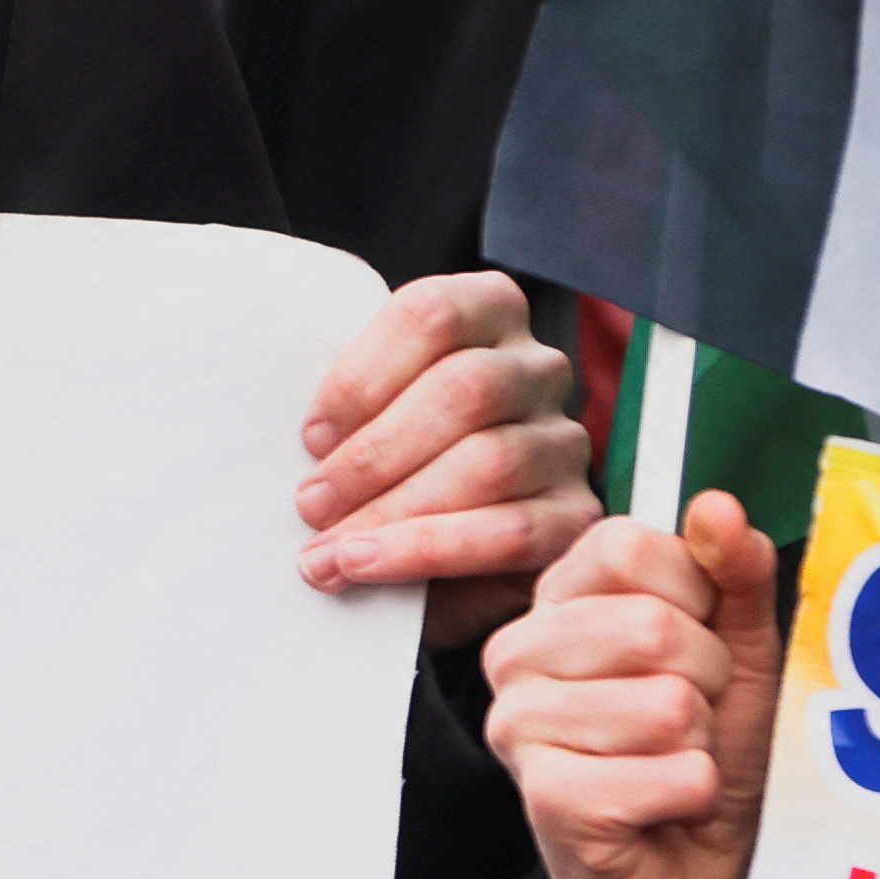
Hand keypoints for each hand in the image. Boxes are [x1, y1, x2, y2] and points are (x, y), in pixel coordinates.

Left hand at [291, 268, 591, 649]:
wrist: (437, 550)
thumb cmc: (386, 462)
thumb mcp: (364, 413)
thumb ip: (348, 406)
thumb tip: (303, 440)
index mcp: (487, 312)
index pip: (433, 314)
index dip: (363, 374)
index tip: (310, 435)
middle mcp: (538, 368)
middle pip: (466, 390)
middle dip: (375, 454)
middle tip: (310, 504)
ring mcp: (564, 441)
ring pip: (490, 463)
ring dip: (394, 511)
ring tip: (326, 551)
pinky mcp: (576, 515)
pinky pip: (511, 531)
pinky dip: (430, 552)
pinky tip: (371, 566)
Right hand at [480, 494, 786, 878]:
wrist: (687, 876)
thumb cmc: (699, 754)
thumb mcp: (737, 651)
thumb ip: (734, 575)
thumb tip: (717, 505)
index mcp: (556, 602)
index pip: (630, 544)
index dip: (694, 596)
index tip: (692, 645)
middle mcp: (517, 656)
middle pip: (652, 625)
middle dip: (706, 680)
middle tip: (687, 720)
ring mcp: (521, 728)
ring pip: (664, 703)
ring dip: (698, 742)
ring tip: (672, 762)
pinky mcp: (546, 799)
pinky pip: (665, 773)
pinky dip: (691, 793)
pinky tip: (663, 807)